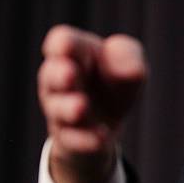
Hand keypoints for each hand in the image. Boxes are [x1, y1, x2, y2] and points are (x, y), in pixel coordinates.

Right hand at [38, 25, 145, 182]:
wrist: (107, 126)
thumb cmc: (114, 84)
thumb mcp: (129, 65)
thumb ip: (128, 58)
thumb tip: (131, 70)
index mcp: (75, 56)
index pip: (62, 42)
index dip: (64, 44)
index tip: (67, 46)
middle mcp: (61, 82)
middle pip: (52, 75)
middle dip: (60, 74)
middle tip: (70, 74)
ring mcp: (62, 111)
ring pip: (59, 109)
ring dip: (70, 108)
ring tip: (82, 107)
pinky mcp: (70, 139)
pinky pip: (72, 140)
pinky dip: (86, 139)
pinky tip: (101, 138)